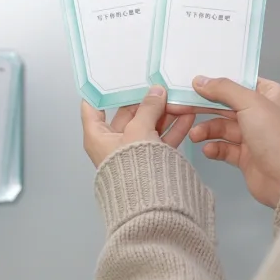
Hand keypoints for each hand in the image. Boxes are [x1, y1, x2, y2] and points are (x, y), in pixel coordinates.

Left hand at [81, 86, 195, 169]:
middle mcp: (113, 144)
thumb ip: (148, 108)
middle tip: (157, 85)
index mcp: (97, 136)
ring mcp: (133, 152)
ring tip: (177, 98)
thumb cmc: (133, 168)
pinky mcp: (151, 161)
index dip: (102, 91)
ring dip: (163, 113)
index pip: (93, 107)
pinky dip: (173, 128)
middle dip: (145, 101)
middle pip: (127, 115)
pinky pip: (162, 140)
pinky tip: (186, 116)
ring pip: (148, 126)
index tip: (113, 76)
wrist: (151, 203)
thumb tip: (156, 92)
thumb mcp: (139, 129)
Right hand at [187, 76, 279, 208]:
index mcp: (269, 95)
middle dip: (204, 109)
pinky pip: (225, 148)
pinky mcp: (246, 156)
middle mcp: (262, 113)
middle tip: (180, 108)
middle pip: (226, 106)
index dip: (216, 83)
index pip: (239, 83)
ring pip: (223, 128)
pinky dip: (215, 148)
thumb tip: (199, 80)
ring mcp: (254, 136)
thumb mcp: (250, 103)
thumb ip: (223, 89)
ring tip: (194, 135)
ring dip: (207, 130)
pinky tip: (208, 150)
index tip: (193, 83)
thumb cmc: (275, 136)